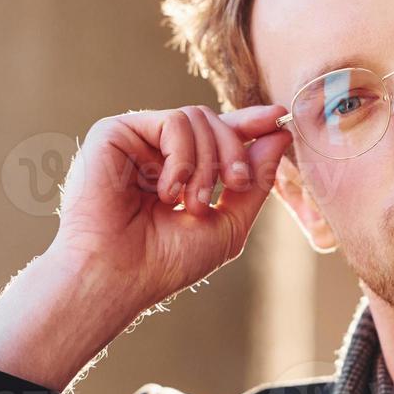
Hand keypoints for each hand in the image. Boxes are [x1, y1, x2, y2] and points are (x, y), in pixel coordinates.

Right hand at [47, 103, 293, 315]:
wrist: (118, 276)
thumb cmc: (166, 262)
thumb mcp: (228, 224)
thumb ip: (255, 182)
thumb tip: (279, 136)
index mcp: (178, 171)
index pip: (216, 134)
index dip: (248, 123)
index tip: (278, 117)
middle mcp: (155, 152)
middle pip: (212, 120)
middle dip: (233, 151)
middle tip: (235, 184)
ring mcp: (135, 141)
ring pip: (196, 117)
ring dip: (207, 163)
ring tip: (192, 204)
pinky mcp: (114, 133)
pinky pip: (172, 122)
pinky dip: (182, 157)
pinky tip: (167, 192)